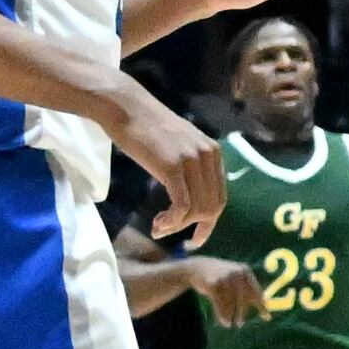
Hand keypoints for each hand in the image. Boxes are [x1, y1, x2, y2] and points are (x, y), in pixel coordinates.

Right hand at [106, 84, 228, 239]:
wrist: (128, 109)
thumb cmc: (146, 129)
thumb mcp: (179, 146)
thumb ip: (190, 167)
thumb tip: (192, 196)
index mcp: (214, 153)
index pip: (220, 196)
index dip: (208, 222)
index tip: (194, 238)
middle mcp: (209, 156)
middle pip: (212, 206)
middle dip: (194, 227)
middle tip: (168, 233)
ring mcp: (193, 161)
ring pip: (197, 209)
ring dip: (177, 226)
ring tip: (158, 228)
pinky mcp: (174, 167)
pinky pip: (182, 205)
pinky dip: (172, 221)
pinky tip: (158, 223)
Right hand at [184, 256, 265, 326]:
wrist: (198, 267)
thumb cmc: (221, 276)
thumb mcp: (236, 278)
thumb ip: (248, 289)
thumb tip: (265, 304)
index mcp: (245, 271)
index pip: (256, 291)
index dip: (261, 305)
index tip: (267, 318)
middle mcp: (236, 274)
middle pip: (244, 298)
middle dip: (242, 313)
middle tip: (240, 324)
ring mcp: (224, 278)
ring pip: (230, 303)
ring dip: (230, 315)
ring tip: (229, 323)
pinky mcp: (213, 284)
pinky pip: (220, 304)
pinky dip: (221, 315)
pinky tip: (223, 322)